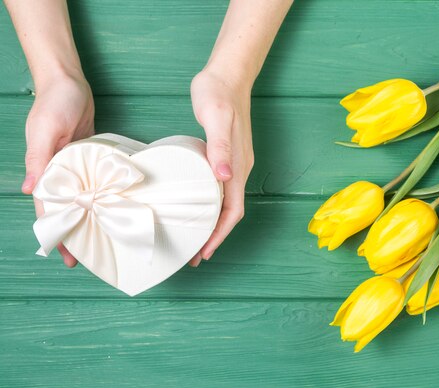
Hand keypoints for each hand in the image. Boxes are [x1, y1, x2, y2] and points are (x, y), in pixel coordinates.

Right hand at [22, 74, 94, 266]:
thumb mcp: (44, 131)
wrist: (68, 82)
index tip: (64, 254)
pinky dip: (99, 196)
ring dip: (88, 218)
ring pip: (81, 198)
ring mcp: (75, 164)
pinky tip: (109, 209)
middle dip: (74, 233)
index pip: (50, 208)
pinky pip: (94, 181)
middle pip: (67, 208)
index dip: (56, 231)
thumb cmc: (54, 103)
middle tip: (85, 257)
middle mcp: (58, 170)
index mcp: (43, 168)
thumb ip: (39, 160)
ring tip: (100, 239)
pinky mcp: (89, 155)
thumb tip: (30, 191)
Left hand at [189, 69, 253, 265]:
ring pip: (225, 203)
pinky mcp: (224, 156)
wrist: (227, 75)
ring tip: (192, 237)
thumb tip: (225, 176)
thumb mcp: (216, 118)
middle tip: (193, 255)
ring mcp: (233, 163)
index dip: (219, 234)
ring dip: (211, 224)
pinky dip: (208, 205)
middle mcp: (239, 168)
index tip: (204, 251)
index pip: (233, 210)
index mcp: (238, 165)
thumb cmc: (219, 94)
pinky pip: (219, 190)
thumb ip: (221, 146)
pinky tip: (194, 206)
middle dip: (214, 236)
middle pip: (230, 213)